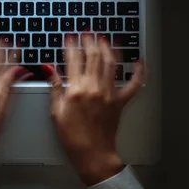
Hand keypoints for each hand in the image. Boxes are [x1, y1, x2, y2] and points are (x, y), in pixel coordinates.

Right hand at [45, 35, 144, 184]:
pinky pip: (134, 84)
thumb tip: (49, 69)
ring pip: (111, 63)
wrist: (92, 154)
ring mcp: (109, 93)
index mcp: (76, 90)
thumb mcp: (56, 112)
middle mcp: (94, 87)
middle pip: (93, 56)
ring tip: (104, 39)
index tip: (69, 37)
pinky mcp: (120, 101)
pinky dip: (138, 72)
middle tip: (87, 34)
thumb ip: (55, 88)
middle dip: (89, 41)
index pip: (73, 60)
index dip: (71, 45)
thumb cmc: (72, 137)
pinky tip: (139, 61)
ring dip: (108, 48)